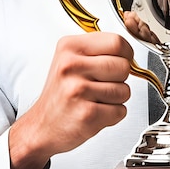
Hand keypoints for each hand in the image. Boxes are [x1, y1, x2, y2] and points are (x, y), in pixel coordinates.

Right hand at [9, 32, 132, 168]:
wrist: (41, 126)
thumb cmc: (60, 95)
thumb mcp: (70, 61)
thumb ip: (98, 51)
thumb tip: (128, 50)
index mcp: (69, 47)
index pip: (116, 41)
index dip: (126, 54)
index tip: (121, 60)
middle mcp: (71, 66)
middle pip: (123, 66)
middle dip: (120, 78)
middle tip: (102, 85)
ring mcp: (78, 90)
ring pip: (124, 90)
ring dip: (116, 99)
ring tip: (96, 100)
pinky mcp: (87, 114)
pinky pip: (121, 110)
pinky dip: (113, 115)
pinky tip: (95, 112)